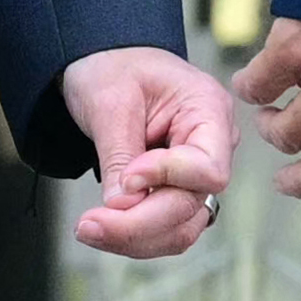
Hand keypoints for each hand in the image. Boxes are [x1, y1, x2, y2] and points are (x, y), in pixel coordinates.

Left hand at [60, 45, 237, 257]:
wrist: (105, 63)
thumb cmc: (113, 68)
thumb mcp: (110, 103)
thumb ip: (120, 155)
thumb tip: (123, 207)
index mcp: (208, 110)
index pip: (208, 169)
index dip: (167, 180)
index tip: (125, 177)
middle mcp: (213, 146)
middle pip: (189, 206)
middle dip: (137, 224)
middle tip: (87, 224)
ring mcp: (196, 173)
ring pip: (180, 227)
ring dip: (134, 238)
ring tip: (89, 228)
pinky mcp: (177, 190)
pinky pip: (165, 227)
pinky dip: (134, 236)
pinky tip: (103, 225)